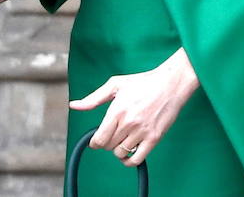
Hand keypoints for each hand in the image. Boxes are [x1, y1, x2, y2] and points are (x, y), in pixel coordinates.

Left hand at [69, 47, 198, 166]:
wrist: (170, 85)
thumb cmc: (142, 82)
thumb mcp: (115, 85)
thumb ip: (93, 99)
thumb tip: (73, 105)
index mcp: (117, 111)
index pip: (100, 138)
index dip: (94, 143)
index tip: (95, 141)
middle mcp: (128, 123)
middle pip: (109, 146)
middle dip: (106, 143)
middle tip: (110, 135)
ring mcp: (142, 132)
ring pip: (121, 153)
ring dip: (117, 150)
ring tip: (120, 140)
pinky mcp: (154, 138)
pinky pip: (137, 159)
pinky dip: (129, 161)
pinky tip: (127, 155)